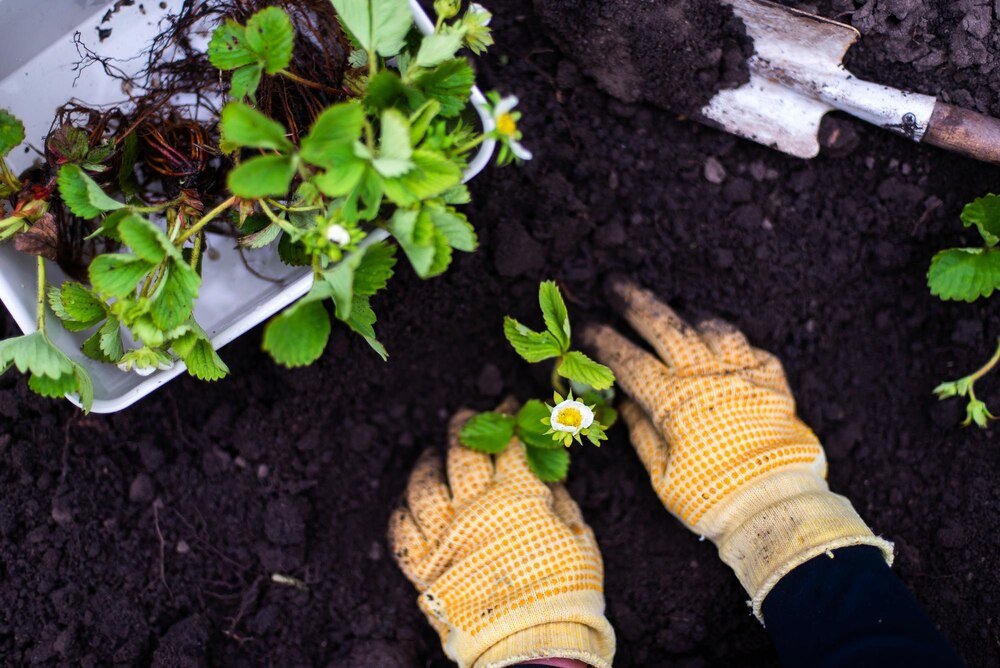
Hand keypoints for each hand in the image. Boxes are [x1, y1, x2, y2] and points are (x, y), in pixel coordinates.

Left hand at [388, 407, 614, 667]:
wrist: (533, 647)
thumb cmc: (566, 594)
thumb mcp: (579, 539)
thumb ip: (560, 502)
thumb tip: (546, 476)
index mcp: (518, 499)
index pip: (510, 444)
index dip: (511, 420)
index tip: (511, 407)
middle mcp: (475, 510)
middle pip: (462, 454)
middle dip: (466, 428)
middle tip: (467, 418)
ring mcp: (445, 538)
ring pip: (425, 486)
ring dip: (428, 465)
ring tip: (433, 456)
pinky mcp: (424, 568)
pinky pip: (402, 531)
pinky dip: (403, 512)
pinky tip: (409, 503)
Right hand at [584, 279, 892, 618]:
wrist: (777, 506)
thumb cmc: (712, 498)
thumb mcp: (662, 475)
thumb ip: (642, 433)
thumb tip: (627, 403)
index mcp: (673, 401)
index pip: (628, 360)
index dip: (603, 340)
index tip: (586, 326)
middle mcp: (707, 377)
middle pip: (666, 326)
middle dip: (636, 302)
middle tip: (616, 284)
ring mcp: (743, 375)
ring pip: (712, 328)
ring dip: (688, 316)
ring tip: (676, 310)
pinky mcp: (774, 382)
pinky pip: (749, 347)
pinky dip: (731, 341)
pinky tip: (722, 341)